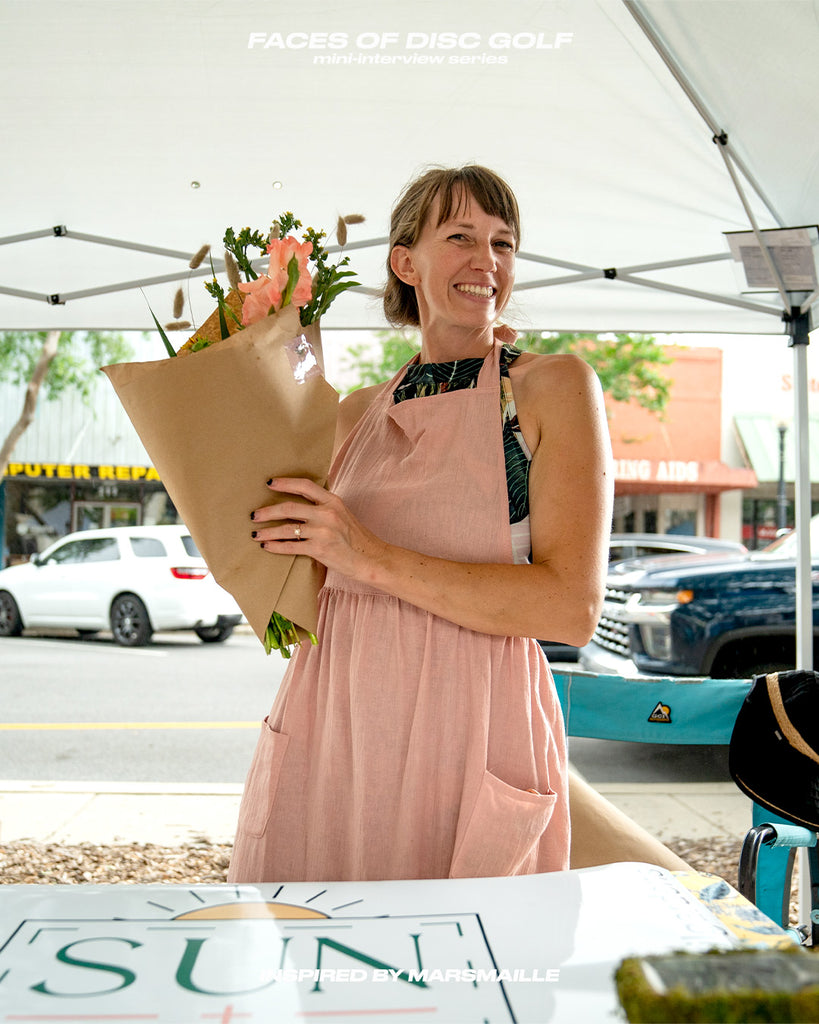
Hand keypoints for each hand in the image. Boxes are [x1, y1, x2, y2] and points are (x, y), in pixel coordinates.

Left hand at [250, 477, 385, 579]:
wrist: (371, 558)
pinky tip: (267, 546)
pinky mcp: (320, 549)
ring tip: (256, 534)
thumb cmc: (356, 538)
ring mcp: (323, 531)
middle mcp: (327, 513)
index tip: (269, 483)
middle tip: (254, 514)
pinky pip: (291, 546)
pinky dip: (276, 546)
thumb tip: (299, 506)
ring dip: (267, 531)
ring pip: (287, 528)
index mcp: (333, 501)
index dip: (285, 483)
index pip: (305, 486)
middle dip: (267, 511)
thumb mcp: (343, 514)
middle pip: (289, 507)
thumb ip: (324, 507)